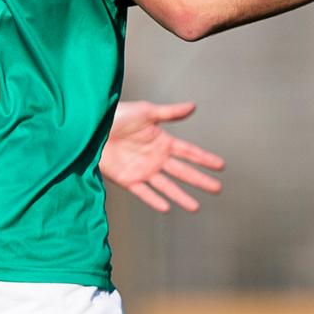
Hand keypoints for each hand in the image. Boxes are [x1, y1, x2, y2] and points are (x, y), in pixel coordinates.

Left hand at [100, 100, 225, 212]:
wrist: (91, 127)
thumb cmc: (117, 115)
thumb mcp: (146, 111)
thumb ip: (170, 112)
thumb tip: (193, 106)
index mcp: (162, 142)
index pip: (189, 152)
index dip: (205, 159)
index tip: (221, 166)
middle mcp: (156, 158)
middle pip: (183, 172)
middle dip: (200, 180)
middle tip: (217, 189)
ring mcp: (143, 170)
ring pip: (167, 186)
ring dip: (181, 196)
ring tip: (195, 207)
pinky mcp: (128, 179)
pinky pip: (143, 192)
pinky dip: (154, 200)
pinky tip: (166, 207)